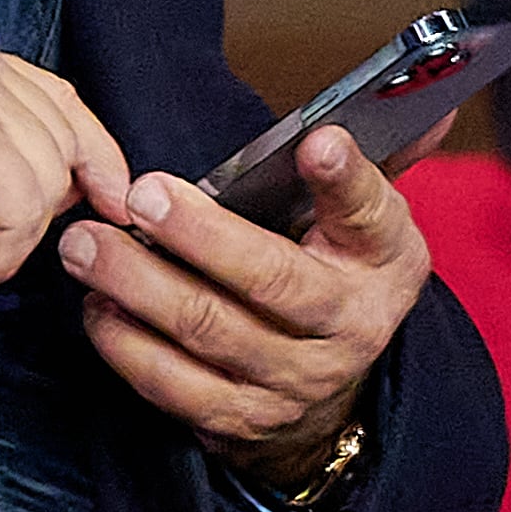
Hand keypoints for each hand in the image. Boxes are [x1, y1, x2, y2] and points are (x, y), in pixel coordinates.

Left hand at [60, 126, 426, 489]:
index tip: (317, 142)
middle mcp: (349, 327)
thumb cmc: (332, 276)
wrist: (328, 396)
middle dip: (199, 235)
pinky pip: (174, 387)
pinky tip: (97, 306)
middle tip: (139, 195)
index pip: (370, 214)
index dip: (345, 179)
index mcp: (384, 261)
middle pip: (272, 280)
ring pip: (209, 331)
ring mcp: (294, 381)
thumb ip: (367, 160)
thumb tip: (424, 89)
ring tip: (86, 245)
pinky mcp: (240, 422)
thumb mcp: (365, 221)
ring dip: (137, 286)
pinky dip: (127, 346)